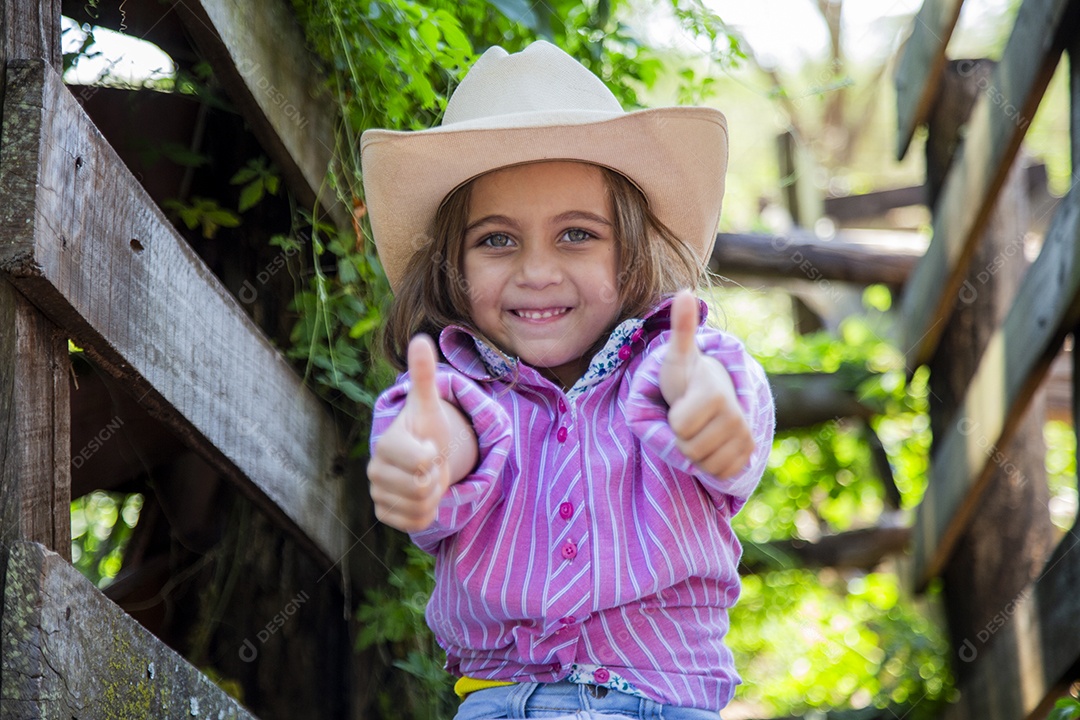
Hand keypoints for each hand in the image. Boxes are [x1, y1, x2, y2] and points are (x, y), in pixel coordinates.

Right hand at [367, 335, 454, 531]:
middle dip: (436, 476)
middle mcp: (374, 472)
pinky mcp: (386, 516)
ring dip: (434, 493)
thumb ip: (423, 374)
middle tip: (430, 463)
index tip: (430, 446)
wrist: (422, 455)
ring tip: (427, 476)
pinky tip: (422, 495)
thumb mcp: (428, 402)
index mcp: (385, 444)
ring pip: (422, 506)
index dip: (434, 456)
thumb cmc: (426, 427)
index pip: (421, 462)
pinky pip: (418, 523)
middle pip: (422, 487)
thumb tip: (420, 339)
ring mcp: (378, 495)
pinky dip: (428, 512)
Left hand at [659, 290, 754, 478]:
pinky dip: (709, 464)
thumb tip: (684, 291)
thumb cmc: (689, 377)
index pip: (679, 428)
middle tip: (690, 419)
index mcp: (716, 393)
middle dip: (682, 438)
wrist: (715, 395)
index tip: (682, 404)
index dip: (673, 420)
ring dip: (695, 452)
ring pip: (703, 464)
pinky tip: (711, 445)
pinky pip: (718, 473)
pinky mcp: (748, 456)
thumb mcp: (679, 355)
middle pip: (689, 450)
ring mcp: (746, 437)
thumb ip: (682, 328)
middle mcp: (737, 416)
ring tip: (700, 430)